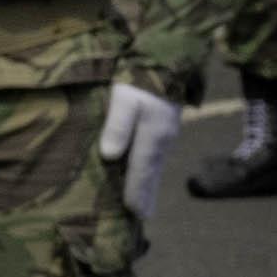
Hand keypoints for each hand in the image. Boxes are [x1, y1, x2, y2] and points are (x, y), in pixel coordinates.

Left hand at [100, 79, 179, 217]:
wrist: (167, 58)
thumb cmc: (140, 78)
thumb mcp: (125, 100)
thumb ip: (118, 126)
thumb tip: (110, 156)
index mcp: (153, 137)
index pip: (141, 171)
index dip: (136, 193)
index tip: (133, 214)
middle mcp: (163, 140)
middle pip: (152, 174)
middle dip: (146, 195)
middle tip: (143, 217)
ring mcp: (166, 133)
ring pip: (155, 165)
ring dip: (149, 184)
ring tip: (144, 202)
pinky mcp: (165, 125)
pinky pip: (156, 154)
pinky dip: (150, 169)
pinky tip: (146, 172)